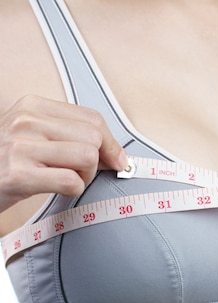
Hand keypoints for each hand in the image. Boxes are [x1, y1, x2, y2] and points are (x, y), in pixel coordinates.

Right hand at [0, 95, 127, 212]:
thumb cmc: (5, 162)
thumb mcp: (32, 137)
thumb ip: (69, 135)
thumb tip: (116, 154)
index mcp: (33, 107)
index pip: (93, 118)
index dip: (111, 143)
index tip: (115, 159)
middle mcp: (26, 122)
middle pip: (94, 137)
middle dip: (98, 161)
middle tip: (82, 173)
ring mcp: (20, 147)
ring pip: (87, 157)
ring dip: (85, 176)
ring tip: (66, 180)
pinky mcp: (18, 175)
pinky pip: (71, 181)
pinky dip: (73, 190)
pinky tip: (57, 190)